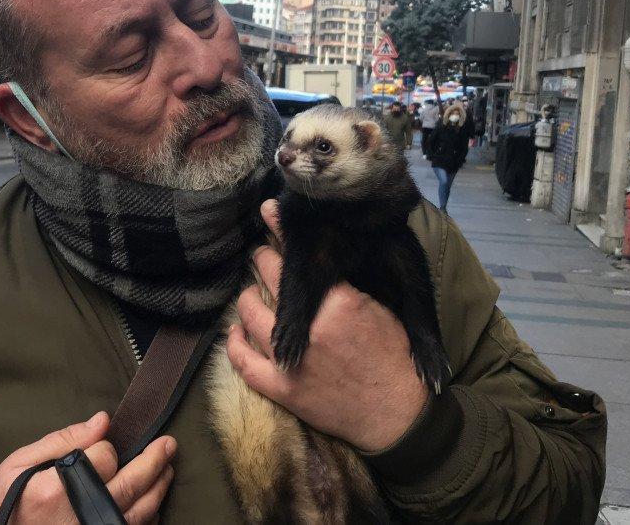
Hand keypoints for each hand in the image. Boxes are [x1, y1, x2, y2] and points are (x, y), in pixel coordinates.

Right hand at [0, 411, 175, 524]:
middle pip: (132, 484)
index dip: (108, 445)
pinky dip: (147, 517)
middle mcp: (80, 516)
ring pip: (139, 512)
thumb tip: (103, 421)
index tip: (103, 442)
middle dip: (155, 461)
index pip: (105, 456)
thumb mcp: (21, 462)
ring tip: (166, 468)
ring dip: (158, 488)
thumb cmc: (1, 500)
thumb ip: (64, 440)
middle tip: (168, 445)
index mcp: (59, 488)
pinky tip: (151, 503)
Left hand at [225, 200, 428, 451]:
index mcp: (337, 302)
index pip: (299, 258)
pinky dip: (233, 344)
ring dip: (247, 299)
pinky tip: (233, 332)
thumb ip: (348, 284)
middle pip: (270, 280)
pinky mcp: (281, 388)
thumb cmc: (394, 359)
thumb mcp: (380, 310)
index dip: (280, 235)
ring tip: (250, 292)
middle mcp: (309, 326)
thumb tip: (324, 256)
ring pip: (249, 316)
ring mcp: (290, 358)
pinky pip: (243, 362)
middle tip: (260, 253)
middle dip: (262, 260)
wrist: (397, 414)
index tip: (269, 215)